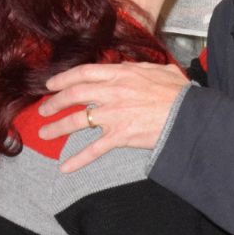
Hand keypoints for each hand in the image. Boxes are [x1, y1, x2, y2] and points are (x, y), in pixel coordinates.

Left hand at [37, 62, 189, 171]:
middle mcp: (112, 93)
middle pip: (73, 95)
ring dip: (57, 128)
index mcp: (121, 74)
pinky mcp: (120, 136)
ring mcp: (114, 115)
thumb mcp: (160, 70)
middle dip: (54, 102)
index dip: (63, 78)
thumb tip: (129, 67)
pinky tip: (65, 168)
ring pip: (77, 121)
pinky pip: (94, 150)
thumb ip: (140, 68)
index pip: (84, 73)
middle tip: (44, 109)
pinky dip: (78, 160)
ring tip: (45, 134)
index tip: (51, 84)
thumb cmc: (180, 94)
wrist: (189, 115)